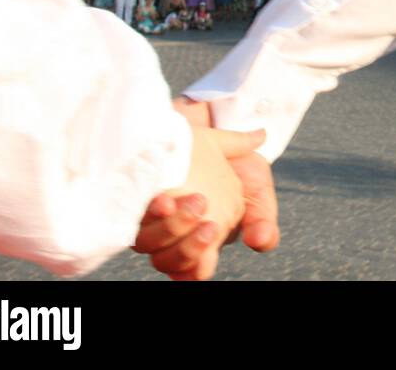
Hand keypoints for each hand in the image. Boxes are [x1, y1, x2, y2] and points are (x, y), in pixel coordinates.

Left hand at [134, 98, 278, 278]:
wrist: (211, 123)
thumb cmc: (236, 163)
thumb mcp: (256, 186)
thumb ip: (261, 215)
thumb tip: (260, 241)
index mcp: (204, 240)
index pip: (194, 271)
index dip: (197, 264)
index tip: (217, 236)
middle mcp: (176, 235)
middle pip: (172, 262)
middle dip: (188, 249)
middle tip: (209, 225)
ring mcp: (153, 219)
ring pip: (151, 246)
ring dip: (172, 229)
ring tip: (187, 202)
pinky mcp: (136, 198)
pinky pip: (134, 219)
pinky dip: (149, 214)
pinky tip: (163, 199)